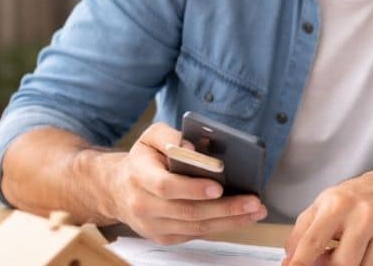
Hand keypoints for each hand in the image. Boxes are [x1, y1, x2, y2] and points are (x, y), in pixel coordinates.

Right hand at [102, 122, 266, 244]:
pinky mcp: (163, 237)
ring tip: (255, 210)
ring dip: (229, 221)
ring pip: (195, 227)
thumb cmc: (142, 160)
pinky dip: (220, 227)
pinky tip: (240, 218)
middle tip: (253, 201)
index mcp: (139, 176)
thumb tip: (193, 146)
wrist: (117, 189)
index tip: (218, 186)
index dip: (192, 188)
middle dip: (225, 208)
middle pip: (187, 211)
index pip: (166, 186)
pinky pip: (195, 235)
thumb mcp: (150, 137)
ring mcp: (153, 225)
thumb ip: (170, 136)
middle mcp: (143, 204)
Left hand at [283, 169, 372, 265]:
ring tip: (339, 253)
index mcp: (335, 204)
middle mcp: (361, 214)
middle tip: (320, 261)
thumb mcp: (320, 208)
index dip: (300, 262)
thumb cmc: (349, 199)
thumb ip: (299, 235)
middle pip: (340, 262)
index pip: (314, 241)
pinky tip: (357, 254)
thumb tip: (287, 262)